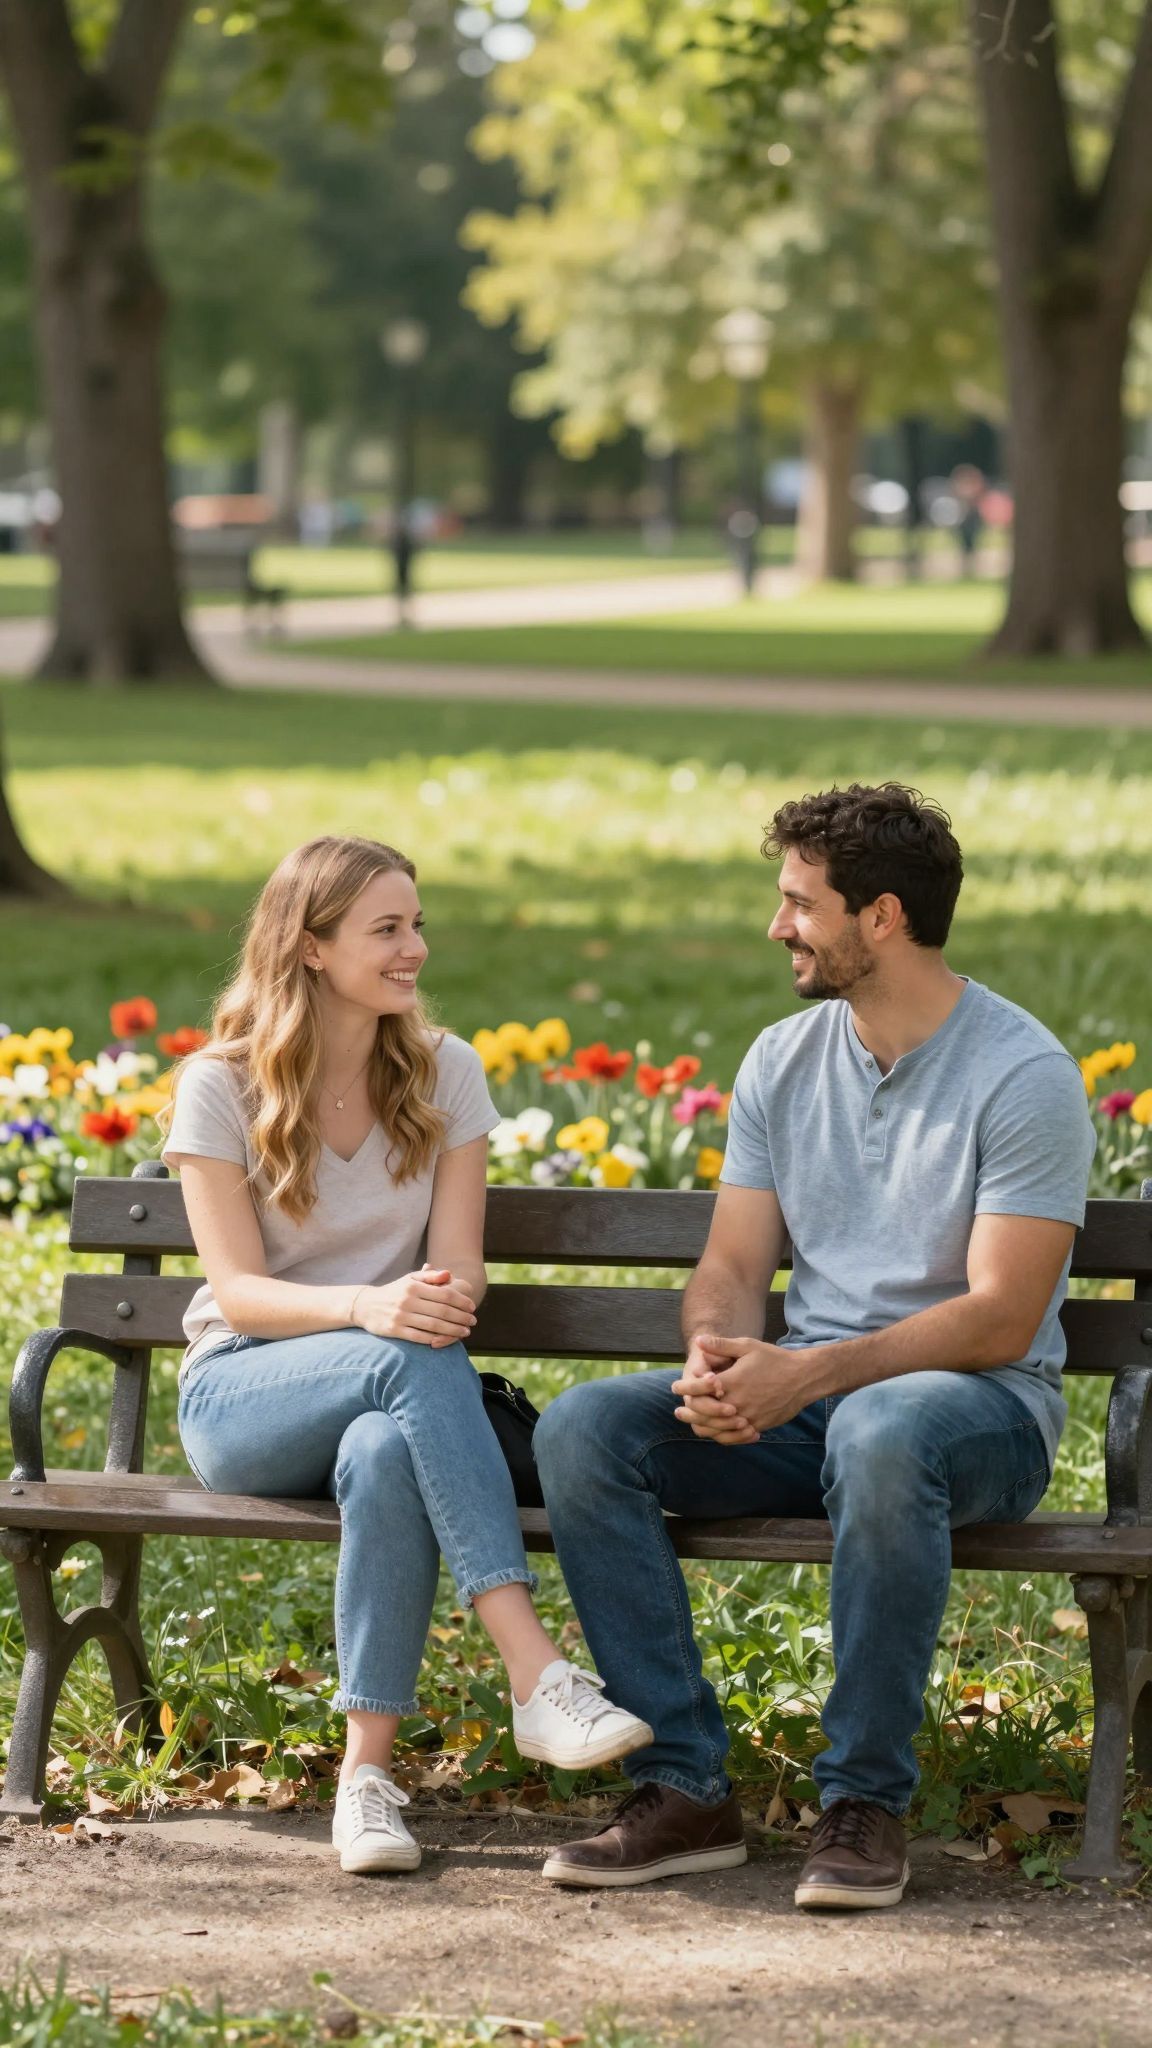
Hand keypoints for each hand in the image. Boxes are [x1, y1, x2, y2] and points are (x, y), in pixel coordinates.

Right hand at [352, 1264, 476, 1346]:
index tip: (472, 1307)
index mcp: (413, 1286)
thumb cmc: (395, 1292)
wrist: (365, 1305)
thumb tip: (450, 1275)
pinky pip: (420, 1337)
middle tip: (473, 1322)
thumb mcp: (410, 1279)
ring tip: (465, 1332)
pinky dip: (435, 1339)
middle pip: (442, 1311)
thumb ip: (430, 1276)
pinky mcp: (395, 1330)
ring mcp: (401, 1316)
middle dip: (461, 1317)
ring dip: (453, 1330)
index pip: (444, 1293)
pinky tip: (446, 1340)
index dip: (461, 1301)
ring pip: (433, 1325)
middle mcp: (407, 1300)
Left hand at [673, 1334, 819, 1442]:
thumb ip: (721, 1345)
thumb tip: (698, 1340)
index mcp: (732, 1382)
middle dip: (688, 1413)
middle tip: (678, 1412)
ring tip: (693, 1425)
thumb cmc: (774, 1359)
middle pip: (704, 1414)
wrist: (804, 1378)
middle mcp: (738, 1402)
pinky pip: (735, 1436)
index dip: (684, 1389)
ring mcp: (748, 1417)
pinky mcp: (758, 1426)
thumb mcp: (748, 1346)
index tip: (675, 1388)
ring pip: (718, 1430)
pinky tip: (716, 1433)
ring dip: (702, 1428)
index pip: (699, 1390)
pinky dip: (723, 1437)